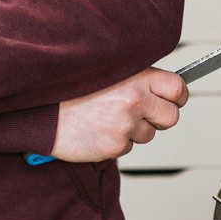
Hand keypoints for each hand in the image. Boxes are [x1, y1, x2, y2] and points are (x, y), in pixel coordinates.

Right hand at [50, 67, 187, 162]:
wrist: (43, 112)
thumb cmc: (72, 91)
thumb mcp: (108, 72)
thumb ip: (136, 79)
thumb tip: (164, 90)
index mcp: (136, 77)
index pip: (177, 88)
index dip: (177, 97)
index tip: (173, 100)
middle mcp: (135, 100)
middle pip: (171, 116)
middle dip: (160, 118)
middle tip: (142, 114)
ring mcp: (125, 124)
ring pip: (149, 134)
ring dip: (134, 130)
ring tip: (108, 118)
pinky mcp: (115, 145)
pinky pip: (128, 147)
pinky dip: (116, 142)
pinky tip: (98, 130)